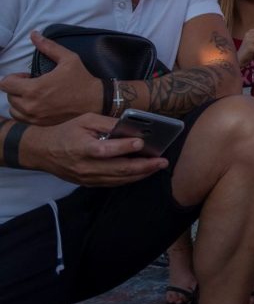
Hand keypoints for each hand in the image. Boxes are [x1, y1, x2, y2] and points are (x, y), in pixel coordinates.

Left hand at [0, 31, 102, 124]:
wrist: (96, 101)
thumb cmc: (82, 79)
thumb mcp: (68, 59)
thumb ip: (48, 46)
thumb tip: (34, 34)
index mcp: (34, 88)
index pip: (6, 83)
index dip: (14, 77)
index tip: (28, 76)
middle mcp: (31, 105)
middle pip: (8, 96)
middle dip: (17, 88)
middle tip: (33, 84)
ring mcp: (35, 117)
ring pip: (13, 108)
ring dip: (19, 100)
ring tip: (34, 96)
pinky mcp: (41, 124)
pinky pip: (22, 118)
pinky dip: (24, 111)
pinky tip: (37, 104)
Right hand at [24, 114, 167, 185]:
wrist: (42, 151)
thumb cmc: (66, 131)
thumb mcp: (85, 120)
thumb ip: (107, 124)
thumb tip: (130, 127)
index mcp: (83, 148)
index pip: (106, 150)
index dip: (124, 147)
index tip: (141, 143)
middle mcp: (86, 166)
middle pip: (118, 169)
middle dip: (144, 166)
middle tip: (162, 161)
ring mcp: (88, 177)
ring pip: (119, 179)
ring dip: (141, 174)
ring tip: (157, 167)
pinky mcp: (89, 183)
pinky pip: (113, 183)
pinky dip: (129, 179)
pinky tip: (142, 173)